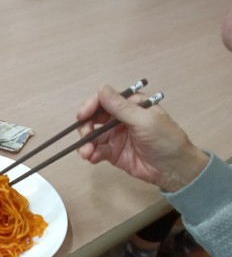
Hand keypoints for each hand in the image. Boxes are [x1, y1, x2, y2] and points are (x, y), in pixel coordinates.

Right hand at [76, 85, 208, 191]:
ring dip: (85, 142)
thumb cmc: (165, 139)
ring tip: (86, 153)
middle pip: (94, 117)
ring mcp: (115, 136)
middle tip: (86, 136)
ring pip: (92, 135)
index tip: (82, 115)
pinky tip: (92, 158)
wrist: (174, 169)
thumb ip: (121, 107)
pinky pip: (96, 150)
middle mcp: (120, 118)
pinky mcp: (112, 153)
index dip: (90, 105)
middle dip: (86, 126)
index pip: (105, 99)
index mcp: (131, 105)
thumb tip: (101, 88)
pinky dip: (90, 153)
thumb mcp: (144, 120)